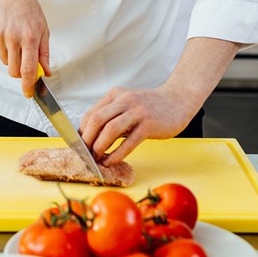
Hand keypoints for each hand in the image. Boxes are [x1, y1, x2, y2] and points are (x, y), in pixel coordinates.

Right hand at [0, 0, 50, 96]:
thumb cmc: (27, 8)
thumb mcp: (43, 28)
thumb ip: (44, 53)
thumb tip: (47, 72)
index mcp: (30, 37)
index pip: (28, 69)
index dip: (28, 85)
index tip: (28, 93)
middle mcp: (14, 38)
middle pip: (14, 71)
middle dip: (20, 73)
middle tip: (24, 61)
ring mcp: (0, 37)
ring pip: (6, 62)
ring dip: (12, 58)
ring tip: (16, 39)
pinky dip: (3, 48)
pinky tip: (7, 33)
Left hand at [79, 85, 199, 164]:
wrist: (178, 100)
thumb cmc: (151, 107)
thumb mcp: (127, 105)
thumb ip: (111, 116)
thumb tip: (91, 138)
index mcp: (115, 95)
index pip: (90, 114)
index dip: (82, 132)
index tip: (79, 146)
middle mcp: (124, 100)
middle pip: (96, 120)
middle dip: (87, 140)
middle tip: (86, 155)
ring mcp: (137, 111)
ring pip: (110, 129)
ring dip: (99, 147)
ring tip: (97, 159)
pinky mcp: (149, 124)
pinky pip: (129, 141)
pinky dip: (117, 153)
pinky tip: (111, 161)